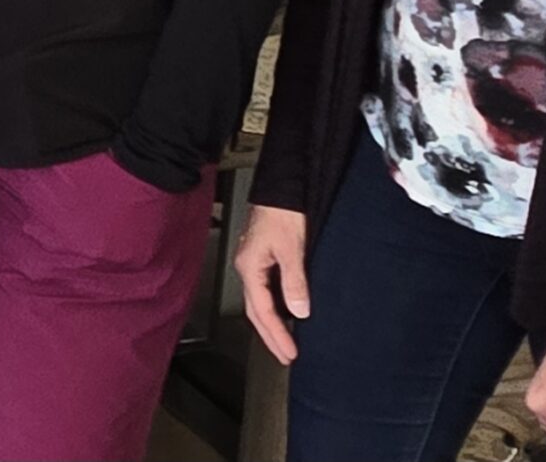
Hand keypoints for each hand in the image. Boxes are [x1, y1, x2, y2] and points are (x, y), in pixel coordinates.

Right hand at [233, 204, 310, 364]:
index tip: (290, 352)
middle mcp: (247, 268)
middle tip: (285, 357)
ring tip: (284, 342)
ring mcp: (252, 263)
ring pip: (258, 302)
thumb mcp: (291, 249)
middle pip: (255, 311)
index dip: (277, 334)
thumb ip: (294, 281)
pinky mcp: (260, 258)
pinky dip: (273, 308)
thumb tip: (298, 312)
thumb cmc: (282, 213)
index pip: (263, 310)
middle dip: (270, 336)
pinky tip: (284, 313)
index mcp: (250, 268)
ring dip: (270, 324)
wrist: (280, 188)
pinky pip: (264, 291)